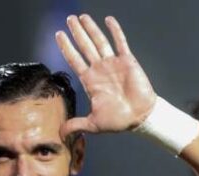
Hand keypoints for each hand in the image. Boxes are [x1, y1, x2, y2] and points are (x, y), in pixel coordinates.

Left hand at [55, 14, 156, 138]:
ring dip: (91, 28)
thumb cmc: (119, 121)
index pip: (74, 60)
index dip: (66, 47)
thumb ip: (76, 125)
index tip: (58, 35)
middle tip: (69, 19)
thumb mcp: (93, 124)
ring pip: (99, 41)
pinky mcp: (127, 61)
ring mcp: (113, 64)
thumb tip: (61, 135)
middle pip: (85, 46)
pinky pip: (120, 42)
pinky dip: (115, 31)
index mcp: (90, 81)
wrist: (140, 117)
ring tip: (82, 16)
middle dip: (77, 32)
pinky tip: (108, 20)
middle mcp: (99, 69)